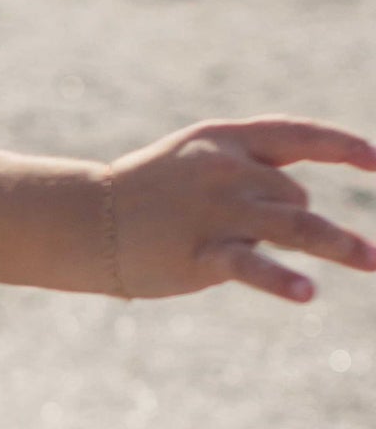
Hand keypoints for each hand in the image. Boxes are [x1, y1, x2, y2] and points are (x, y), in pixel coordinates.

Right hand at [105, 117, 375, 301]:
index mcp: (224, 141)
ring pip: (296, 227)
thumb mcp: (194, 164)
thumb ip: (249, 173)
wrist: (82, 219)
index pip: (299, 135)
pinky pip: (252, 266)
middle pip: (295, 198)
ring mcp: (213, 211)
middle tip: (250, 238)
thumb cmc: (144, 194)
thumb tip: (303, 205)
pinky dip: (282, 280)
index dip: (345, 147)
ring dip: (340, 245)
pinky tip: (306, 293)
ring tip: (373, 262)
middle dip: (295, 222)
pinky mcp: (198, 252)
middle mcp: (224, 170)